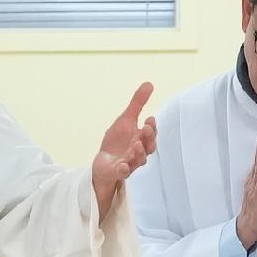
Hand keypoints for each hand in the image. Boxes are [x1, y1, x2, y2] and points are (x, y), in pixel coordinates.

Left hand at [91, 82, 157, 216]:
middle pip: (148, 147)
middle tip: (146, 129)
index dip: (152, 127)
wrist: (104, 162)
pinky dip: (124, 170)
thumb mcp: (126, 119)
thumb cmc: (118, 141)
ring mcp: (130, 163)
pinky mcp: (119, 172)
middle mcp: (139, 151)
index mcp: (142, 139)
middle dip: (148, 138)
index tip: (149, 118)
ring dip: (139, 152)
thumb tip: (149, 84)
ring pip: (139, 160)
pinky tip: (122, 165)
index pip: (151, 134)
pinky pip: (124, 173)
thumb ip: (137, 104)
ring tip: (135, 144)